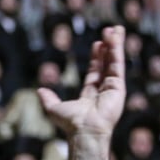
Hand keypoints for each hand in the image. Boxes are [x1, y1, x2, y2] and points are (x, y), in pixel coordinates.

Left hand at [37, 25, 126, 139]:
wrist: (84, 130)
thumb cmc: (71, 123)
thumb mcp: (54, 109)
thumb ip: (48, 99)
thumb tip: (40, 91)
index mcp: (91, 94)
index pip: (96, 71)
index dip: (97, 57)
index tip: (98, 43)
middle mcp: (104, 90)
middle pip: (108, 63)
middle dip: (110, 47)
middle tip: (111, 31)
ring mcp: (113, 88)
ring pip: (115, 61)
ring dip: (116, 45)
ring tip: (116, 28)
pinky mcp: (119, 87)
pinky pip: (118, 64)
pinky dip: (117, 50)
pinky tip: (116, 37)